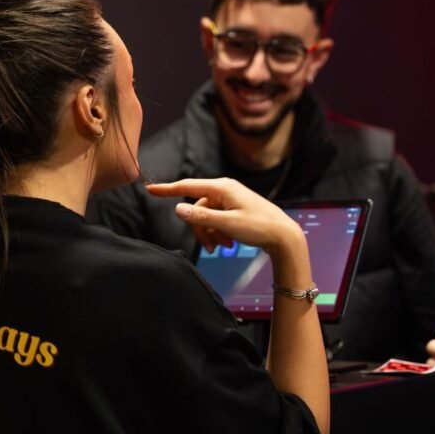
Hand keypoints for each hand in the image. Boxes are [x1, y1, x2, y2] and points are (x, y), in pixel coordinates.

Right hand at [146, 178, 302, 255]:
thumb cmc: (259, 227)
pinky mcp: (235, 210)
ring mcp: (231, 200)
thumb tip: (178, 209)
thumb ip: (201, 217)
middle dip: (201, 228)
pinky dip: (219, 233)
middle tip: (213, 246)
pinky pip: (217, 220)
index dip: (167, 189)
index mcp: (222, 188)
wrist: (284, 236)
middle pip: (197, 208)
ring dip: (211, 233)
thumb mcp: (228, 224)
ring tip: (224, 247)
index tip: (149, 189)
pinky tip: (228, 244)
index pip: (188, 186)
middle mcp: (225, 190)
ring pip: (207, 217)